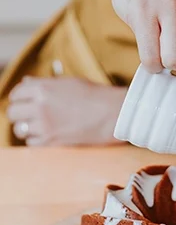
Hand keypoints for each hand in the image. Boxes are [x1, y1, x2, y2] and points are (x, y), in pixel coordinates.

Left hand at [6, 77, 126, 146]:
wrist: (113, 113)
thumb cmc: (96, 95)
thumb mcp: (69, 82)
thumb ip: (45, 83)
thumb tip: (26, 83)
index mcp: (43, 88)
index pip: (16, 93)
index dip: (19, 97)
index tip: (25, 101)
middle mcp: (40, 106)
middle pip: (13, 112)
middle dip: (20, 113)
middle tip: (31, 114)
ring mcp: (44, 125)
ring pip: (19, 129)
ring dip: (28, 127)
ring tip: (42, 125)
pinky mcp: (51, 141)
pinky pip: (31, 142)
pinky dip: (37, 139)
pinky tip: (49, 134)